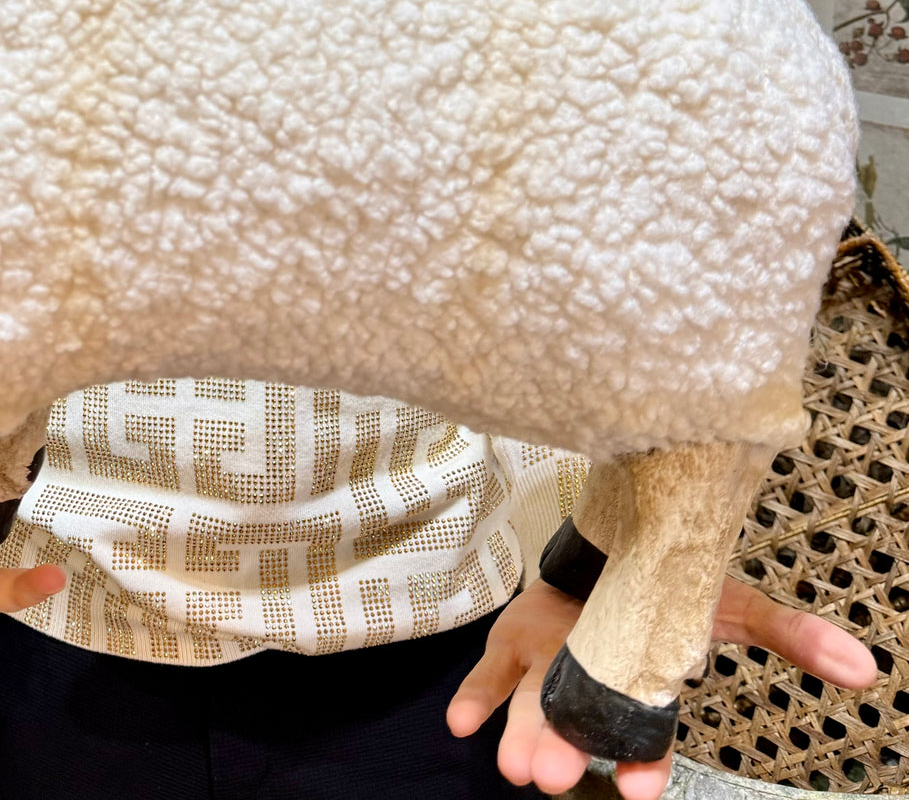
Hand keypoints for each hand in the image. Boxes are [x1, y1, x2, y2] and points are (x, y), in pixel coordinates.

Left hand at [445, 575, 878, 799]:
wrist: (611, 550)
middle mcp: (593, 680)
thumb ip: (790, 635)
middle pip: (580, 720)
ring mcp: (549, 662)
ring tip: (515, 768)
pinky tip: (460, 724)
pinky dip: (474, 697)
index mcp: (644, 681)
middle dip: (567, 750)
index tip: (638, 790)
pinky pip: (488, 673)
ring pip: (532, 703)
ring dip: (521, 734)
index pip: (649, 733)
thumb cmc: (666, 589)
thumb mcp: (729, 602)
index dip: (645, 761)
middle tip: (552, 779)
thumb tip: (865, 669)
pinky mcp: (512, 642)